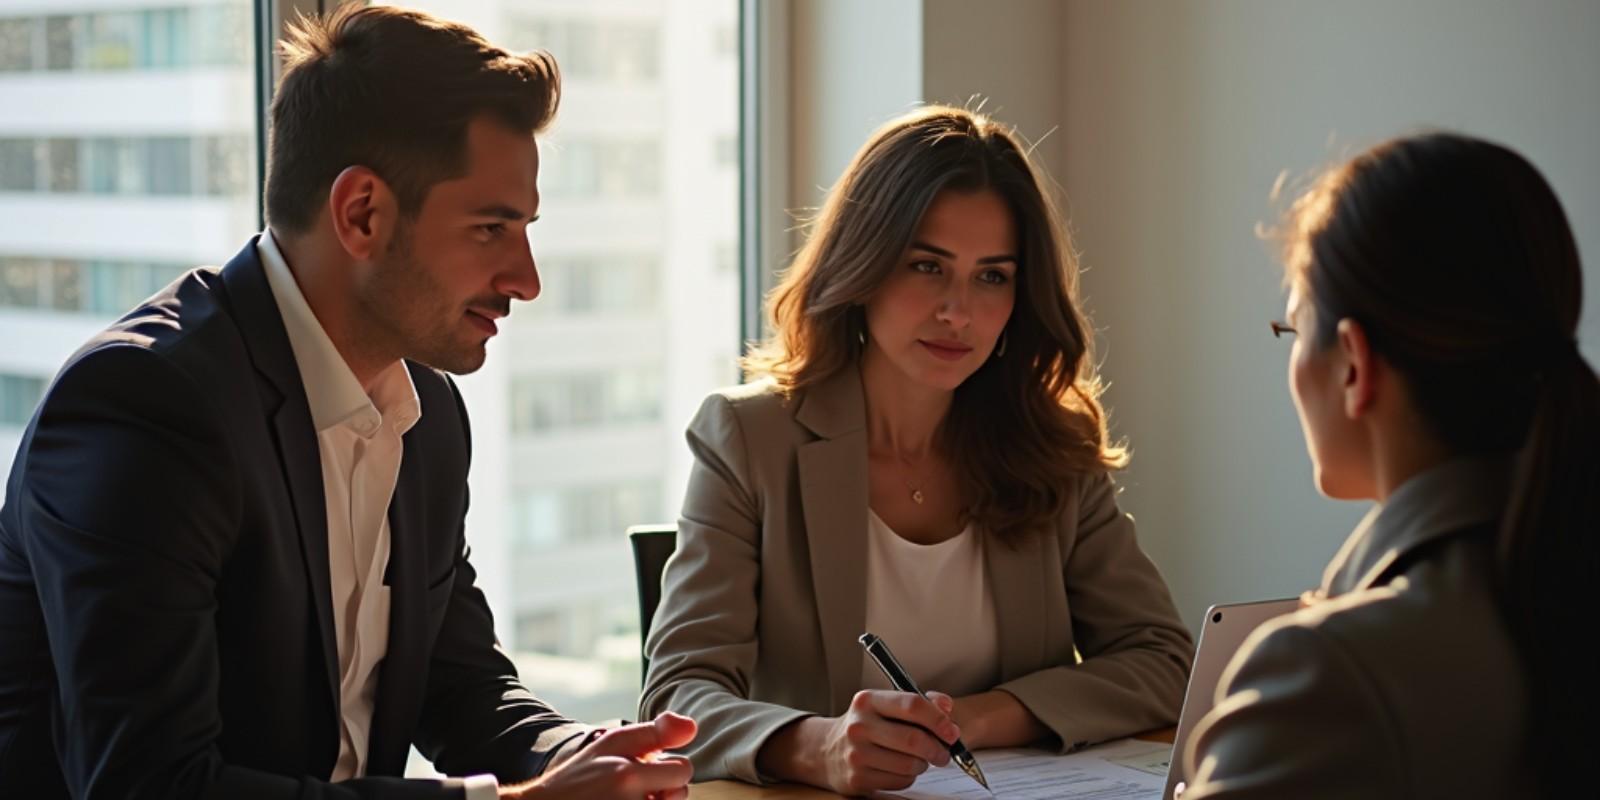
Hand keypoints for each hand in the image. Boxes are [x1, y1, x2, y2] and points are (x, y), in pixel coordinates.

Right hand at [504, 713, 696, 799]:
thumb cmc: (580, 777)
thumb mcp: (611, 744)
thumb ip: (654, 733)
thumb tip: (693, 727)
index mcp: (627, 776)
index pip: (683, 770)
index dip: (668, 768)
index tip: (646, 770)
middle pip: (680, 795)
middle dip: (665, 790)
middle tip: (634, 789)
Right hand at [760, 690, 959, 795]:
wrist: (827, 751)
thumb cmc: (867, 726)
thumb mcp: (886, 705)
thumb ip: (919, 702)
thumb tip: (946, 707)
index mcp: (868, 701)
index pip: (911, 705)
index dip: (938, 719)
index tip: (951, 731)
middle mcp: (859, 726)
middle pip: (913, 739)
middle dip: (937, 748)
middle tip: (944, 752)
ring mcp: (856, 754)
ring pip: (909, 765)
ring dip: (922, 764)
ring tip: (918, 759)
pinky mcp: (857, 779)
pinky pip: (900, 782)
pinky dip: (908, 777)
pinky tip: (899, 768)